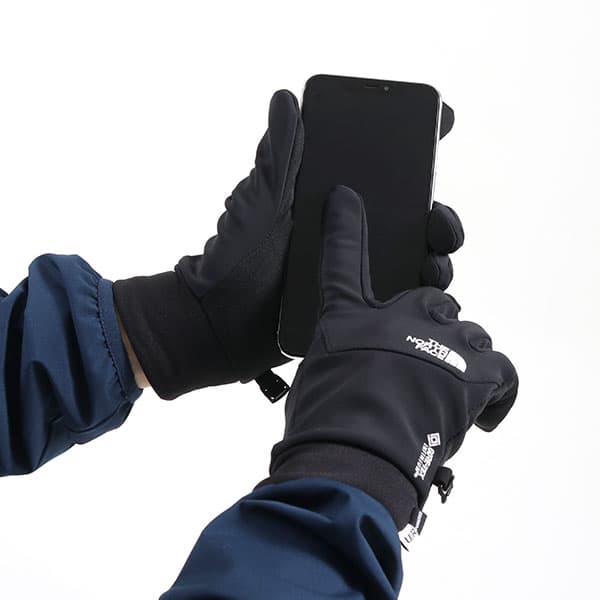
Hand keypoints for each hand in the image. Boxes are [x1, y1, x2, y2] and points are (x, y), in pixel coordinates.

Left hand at [113, 92, 462, 400]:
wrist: (220, 323)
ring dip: (437, 259)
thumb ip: (277, 157)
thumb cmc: (234, 259)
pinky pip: (399, 304)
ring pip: (415, 263)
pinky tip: (426, 297)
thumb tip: (284, 98)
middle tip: (438, 218)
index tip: (440, 125)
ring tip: (435, 262)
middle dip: (438, 218)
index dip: (416, 153)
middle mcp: (354, 240)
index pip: (385, 176)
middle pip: (413, 223)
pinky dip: (419, 298)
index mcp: (335, 209)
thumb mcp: (259, 202)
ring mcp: (359, 277)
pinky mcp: (359, 312)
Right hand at [264, 186, 517, 535]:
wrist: (354, 458)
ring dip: (462, 357)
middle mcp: (394, 318)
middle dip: (433, 320)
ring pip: (469, 332)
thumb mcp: (316, 385)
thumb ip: (342, 366)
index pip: (342, 258)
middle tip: (425, 356)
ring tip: (448, 391)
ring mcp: (436, 339)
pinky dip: (496, 391)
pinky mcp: (473, 372)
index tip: (348, 198)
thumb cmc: (323, 427)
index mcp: (346, 318)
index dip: (346, 225)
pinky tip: (482, 414)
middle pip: (432, 295)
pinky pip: (501, 367)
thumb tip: (361, 377)